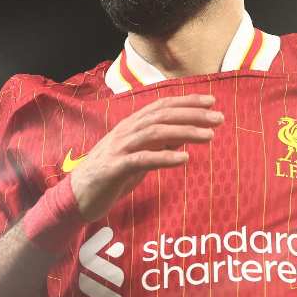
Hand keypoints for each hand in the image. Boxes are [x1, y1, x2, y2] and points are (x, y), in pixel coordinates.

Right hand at [70, 94, 222, 220]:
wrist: (77, 196)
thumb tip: (184, 132)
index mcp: (131, 126)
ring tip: (209, 136)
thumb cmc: (110, 175)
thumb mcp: (138, 155)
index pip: (162, 106)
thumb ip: (158, 143)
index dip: (187, 101)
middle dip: (193, 115)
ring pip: (155, 133)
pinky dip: (165, 157)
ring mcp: (119, 149)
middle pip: (162, 116)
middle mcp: (125, 132)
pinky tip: (184, 158)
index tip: (212, 101)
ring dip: (185, 132)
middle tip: (219, 118)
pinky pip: (142, 160)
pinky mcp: (114, 169)